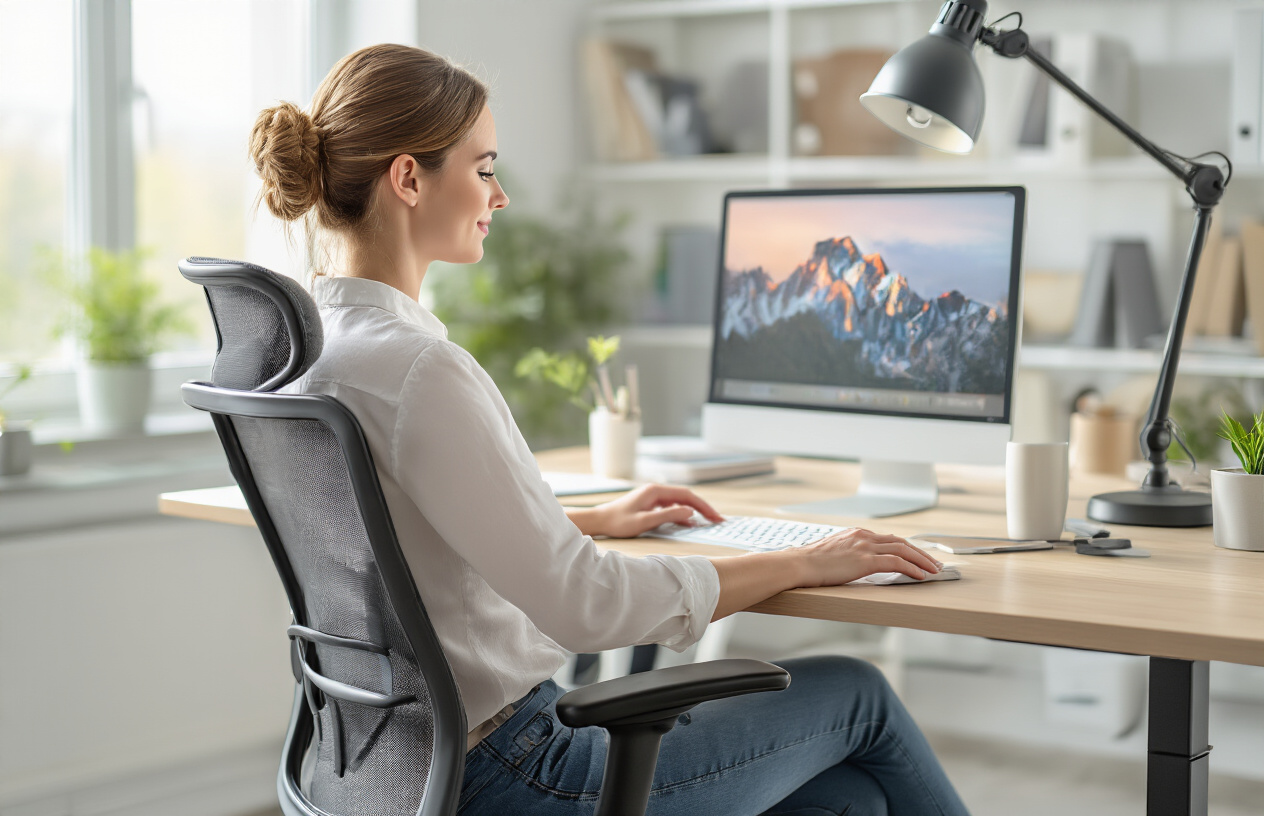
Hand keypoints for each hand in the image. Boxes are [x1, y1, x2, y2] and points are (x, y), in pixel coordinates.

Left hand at [584, 483, 723, 538]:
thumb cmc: (618, 522)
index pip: (687, 496)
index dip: (703, 506)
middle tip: (718, 520)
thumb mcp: (644, 522)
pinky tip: (690, 523)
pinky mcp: (650, 504)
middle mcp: (656, 491)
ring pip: (680, 502)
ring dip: (694, 511)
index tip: (715, 517)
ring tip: (708, 522)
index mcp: (655, 491)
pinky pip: (672, 507)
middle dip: (703, 508)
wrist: (600, 520)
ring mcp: (653, 497)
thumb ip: (668, 516)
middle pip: (686, 497)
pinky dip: (683, 514)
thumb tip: (690, 513)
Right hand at [794, 527, 942, 586]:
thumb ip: (847, 554)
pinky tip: (920, 575)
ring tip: (933, 570)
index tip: (917, 556)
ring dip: (922, 560)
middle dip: (920, 552)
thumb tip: (854, 565)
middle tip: (934, 563)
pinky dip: (912, 568)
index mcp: (856, 533)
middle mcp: (863, 536)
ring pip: (903, 549)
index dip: (906, 547)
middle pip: (901, 541)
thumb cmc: (809, 563)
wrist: (798, 564)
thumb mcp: (832, 554)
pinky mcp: (865, 559)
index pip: (889, 538)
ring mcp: (864, 546)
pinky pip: (897, 562)